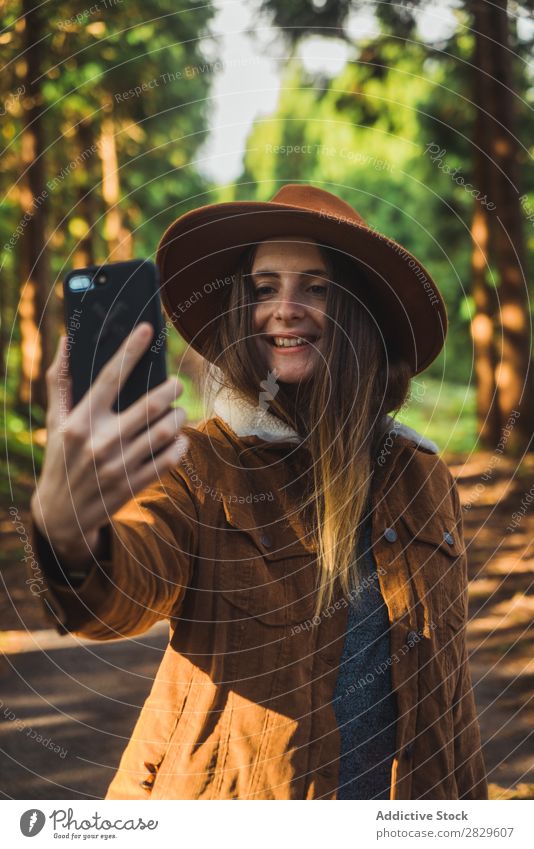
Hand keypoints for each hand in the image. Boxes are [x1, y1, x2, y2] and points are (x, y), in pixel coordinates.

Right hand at [31, 322, 189, 560]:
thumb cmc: (60, 458)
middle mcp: (100, 441)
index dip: (131, 349)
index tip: (148, 330)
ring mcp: (119, 465)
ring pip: (164, 431)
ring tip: (179, 411)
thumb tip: (66, 341)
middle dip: (171, 389)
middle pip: (150, 405)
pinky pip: (169, 459)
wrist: (62, 515)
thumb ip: (61, 380)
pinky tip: (178, 438)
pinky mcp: (134, 485)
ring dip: (179, 416)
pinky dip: (180, 445)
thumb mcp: (55, 421)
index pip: (110, 377)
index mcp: (80, 420)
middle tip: (177, 385)